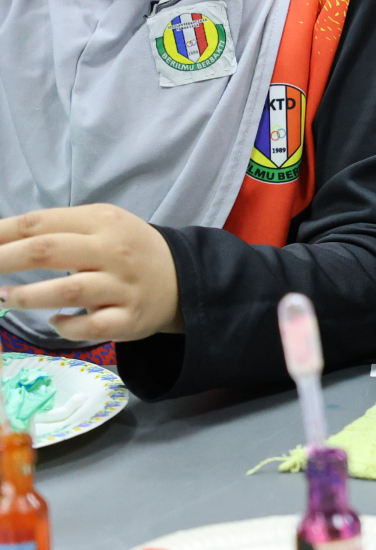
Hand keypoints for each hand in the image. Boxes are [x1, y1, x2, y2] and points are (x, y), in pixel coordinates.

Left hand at [0, 205, 180, 341]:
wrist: (182, 279)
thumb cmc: (128, 250)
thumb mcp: (101, 225)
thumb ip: (57, 229)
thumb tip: (1, 241)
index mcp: (102, 222)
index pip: (40, 223)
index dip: (1, 234)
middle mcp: (113, 252)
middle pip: (48, 252)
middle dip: (4, 260)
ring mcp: (122, 288)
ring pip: (67, 291)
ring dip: (27, 297)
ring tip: (5, 298)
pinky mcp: (129, 320)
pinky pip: (90, 327)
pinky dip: (65, 327)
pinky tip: (55, 322)